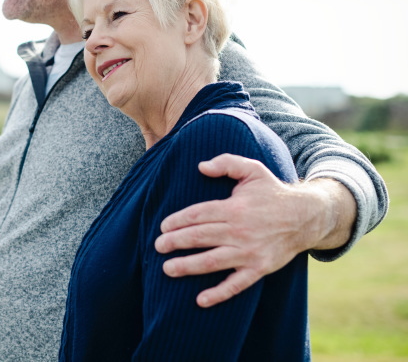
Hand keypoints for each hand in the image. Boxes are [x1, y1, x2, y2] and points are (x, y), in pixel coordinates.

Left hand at [154, 153, 350, 307]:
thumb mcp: (252, 169)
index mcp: (234, 208)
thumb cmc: (272, 192)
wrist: (306, 217)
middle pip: (199, 237)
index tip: (162, 227)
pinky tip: (200, 300)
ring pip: (212, 261)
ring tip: (167, 269)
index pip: (197, 215)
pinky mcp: (259, 269)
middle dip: (175, 243)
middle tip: (157, 246)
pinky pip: (236, 285)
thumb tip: (201, 166)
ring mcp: (249, 252)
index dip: (177, 221)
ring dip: (187, 266)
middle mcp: (239, 231)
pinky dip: (218, 294)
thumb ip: (227, 163)